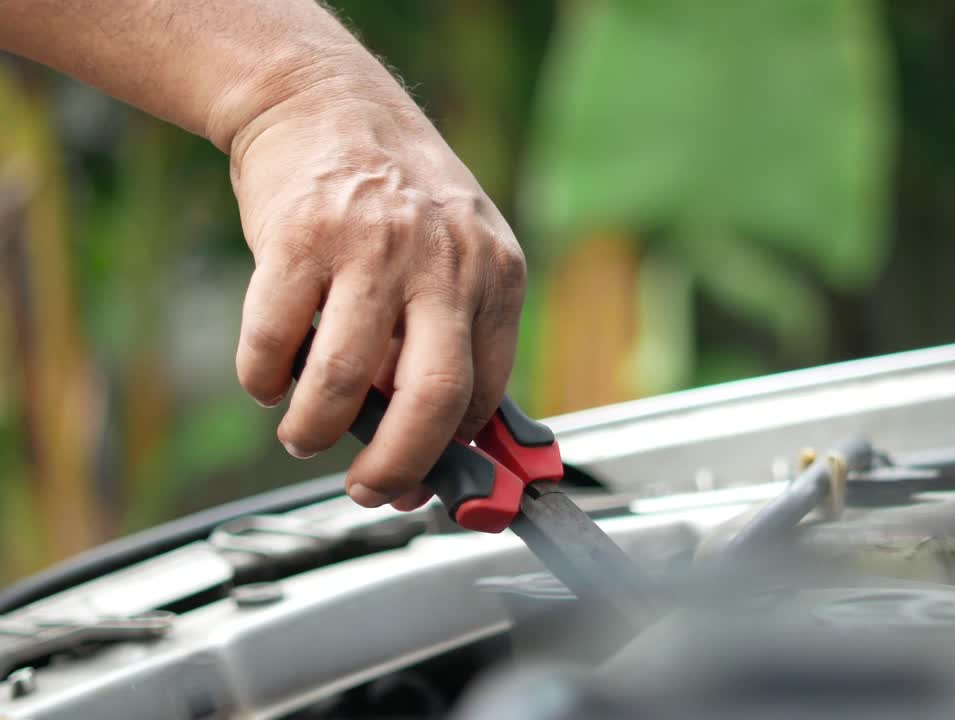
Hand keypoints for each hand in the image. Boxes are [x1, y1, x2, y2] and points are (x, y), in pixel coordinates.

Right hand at [227, 77, 525, 510]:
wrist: (325, 101)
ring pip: (342, 385)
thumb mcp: (460, 253)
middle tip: (368, 489)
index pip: (488, 395)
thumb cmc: (395, 196)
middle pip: (431, 403)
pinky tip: (270, 375)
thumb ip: (455, 337)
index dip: (453, 454)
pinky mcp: (298, 240)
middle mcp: (443, 263)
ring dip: (312, 434)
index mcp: (494, 275)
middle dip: (395, 470)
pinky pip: (272, 347)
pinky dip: (262, 382)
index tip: (425, 479)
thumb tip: (438, 444)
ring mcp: (371, 250)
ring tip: (303, 436)